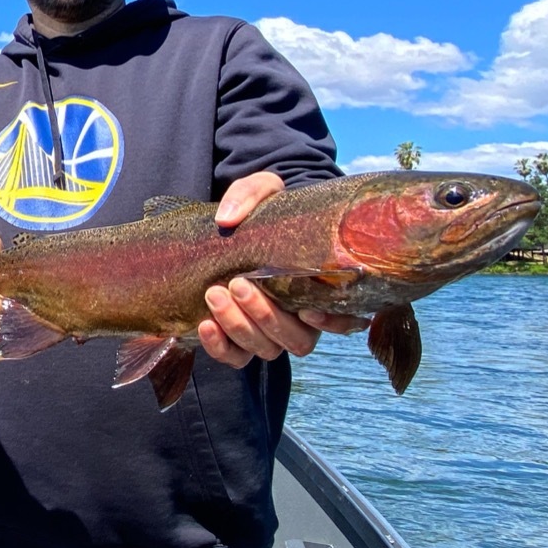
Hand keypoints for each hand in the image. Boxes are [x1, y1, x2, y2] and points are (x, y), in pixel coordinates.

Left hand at [199, 171, 320, 366]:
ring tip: (214, 293)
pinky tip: (204, 324)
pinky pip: (234, 357)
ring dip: (238, 326)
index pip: (343, 320)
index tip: (307, 309)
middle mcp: (300, 319)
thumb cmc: (263, 211)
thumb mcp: (262, 189)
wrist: (232, 227)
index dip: (331, 323)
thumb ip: (250, 194)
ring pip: (265, 350)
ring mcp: (269, 333)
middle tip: (237, 284)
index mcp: (320, 288)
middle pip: (296, 340)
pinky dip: (219, 347)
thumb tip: (228, 218)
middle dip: (266, 316)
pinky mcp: (238, 340)